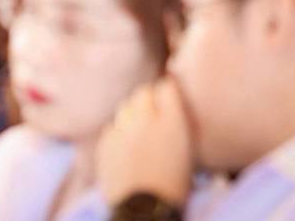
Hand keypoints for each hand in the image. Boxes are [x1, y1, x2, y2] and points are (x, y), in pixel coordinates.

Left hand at [97, 76, 194, 206]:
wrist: (144, 212)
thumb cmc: (175, 187)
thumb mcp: (189, 153)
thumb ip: (176, 123)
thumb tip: (169, 105)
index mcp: (173, 122)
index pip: (167, 86)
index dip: (168, 92)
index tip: (168, 97)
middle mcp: (146, 120)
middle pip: (143, 93)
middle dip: (148, 100)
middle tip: (153, 115)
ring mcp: (123, 129)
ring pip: (125, 108)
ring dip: (132, 115)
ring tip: (139, 134)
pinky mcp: (105, 142)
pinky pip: (112, 127)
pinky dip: (119, 134)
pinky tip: (126, 150)